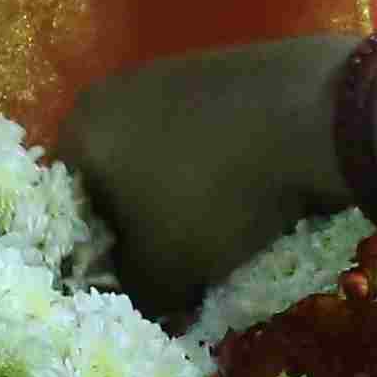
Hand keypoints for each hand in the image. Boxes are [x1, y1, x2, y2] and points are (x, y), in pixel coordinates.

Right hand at [60, 40, 347, 310]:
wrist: (314, 115)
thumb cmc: (214, 192)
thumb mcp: (164, 269)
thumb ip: (135, 294)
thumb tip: (139, 302)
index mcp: (79, 131)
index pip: (63, 209)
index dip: (88, 257)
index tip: (121, 289)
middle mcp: (111, 93)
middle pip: (110, 182)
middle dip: (134, 230)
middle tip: (166, 272)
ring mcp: (168, 75)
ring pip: (157, 161)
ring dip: (175, 203)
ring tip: (211, 240)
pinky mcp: (220, 73)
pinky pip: (200, 141)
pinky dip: (211, 173)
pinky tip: (243, 199)